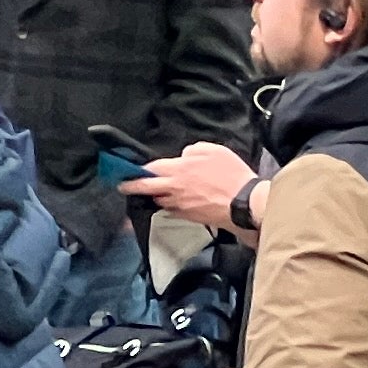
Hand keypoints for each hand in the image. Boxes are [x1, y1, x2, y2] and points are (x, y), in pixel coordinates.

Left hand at [125, 143, 259, 230]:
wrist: (244, 203)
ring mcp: (179, 204)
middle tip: (123, 186)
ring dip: (155, 196)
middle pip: (144, 188)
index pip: (150, 168)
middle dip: (130, 186)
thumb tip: (184, 155)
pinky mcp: (188, 216)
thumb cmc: (232, 175)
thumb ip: (194, 150)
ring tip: (156, 193)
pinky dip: (171, 206)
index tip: (131, 169)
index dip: (139, 168)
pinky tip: (176, 203)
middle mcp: (173, 188)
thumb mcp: (216, 151)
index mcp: (179, 169)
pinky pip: (173, 210)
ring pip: (159, 200)